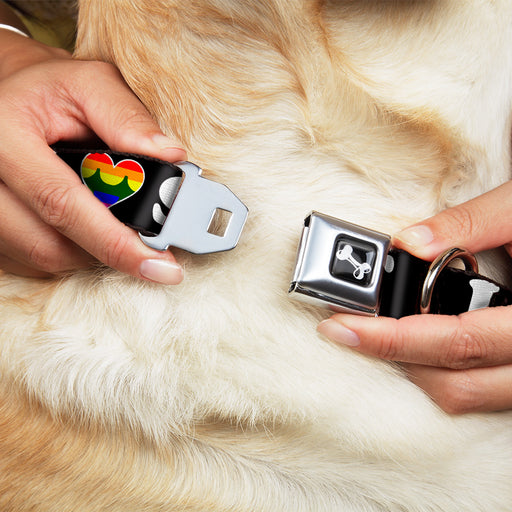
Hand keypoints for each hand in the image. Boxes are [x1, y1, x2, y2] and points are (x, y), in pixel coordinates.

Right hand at [0, 30, 185, 282]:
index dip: (115, 242)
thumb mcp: (90, 84)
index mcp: (4, 135)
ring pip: (43, 258)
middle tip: (150, 248)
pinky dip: (69, 251)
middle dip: (109, 250)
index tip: (161, 266)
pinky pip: (32, 260)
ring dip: (90, 251)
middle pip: (50, 244)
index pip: (62, 203)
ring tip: (114, 223)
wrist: (7, 96)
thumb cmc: (51, 90)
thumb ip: (128, 117)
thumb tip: (171, 156)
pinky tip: (85, 226)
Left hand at [318, 180, 511, 413]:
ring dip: (416, 369)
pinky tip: (419, 340)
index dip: (393, 339)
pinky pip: (481, 391)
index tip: (342, 326)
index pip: (458, 341)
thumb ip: (470, 223)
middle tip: (348, 329)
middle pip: (456, 384)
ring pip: (468, 396)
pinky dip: (443, 370)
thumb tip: (409, 242)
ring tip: (378, 333)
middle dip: (393, 357)